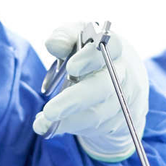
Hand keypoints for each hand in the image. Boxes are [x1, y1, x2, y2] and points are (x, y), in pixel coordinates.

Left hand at [32, 23, 149, 161]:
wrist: (123, 80)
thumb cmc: (92, 53)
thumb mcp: (79, 36)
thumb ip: (65, 36)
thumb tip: (54, 44)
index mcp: (115, 48)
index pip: (109, 48)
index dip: (91, 58)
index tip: (71, 67)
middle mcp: (123, 75)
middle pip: (104, 88)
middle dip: (75, 100)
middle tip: (50, 111)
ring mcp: (124, 101)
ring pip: (97, 114)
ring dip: (67, 120)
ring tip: (41, 122)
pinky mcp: (118, 122)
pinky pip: (93, 129)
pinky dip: (67, 128)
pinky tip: (47, 126)